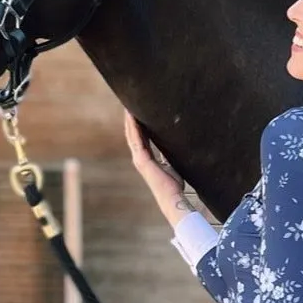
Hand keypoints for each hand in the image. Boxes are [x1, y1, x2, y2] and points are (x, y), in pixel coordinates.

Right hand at [123, 111, 194, 225]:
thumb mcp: (171, 164)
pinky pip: (136, 139)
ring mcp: (139, 158)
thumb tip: (172, 144)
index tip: (136, 113)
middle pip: (132, 135)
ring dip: (130, 121)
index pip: (140, 138)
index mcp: (146, 158)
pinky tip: (133, 116)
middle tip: (129, 105)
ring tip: (128, 107)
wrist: (172, 197)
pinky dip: (133, 127)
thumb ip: (167, 155)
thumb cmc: (173, 184)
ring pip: (132, 135)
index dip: (137, 126)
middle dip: (131, 120)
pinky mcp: (142, 159)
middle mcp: (140, 157)